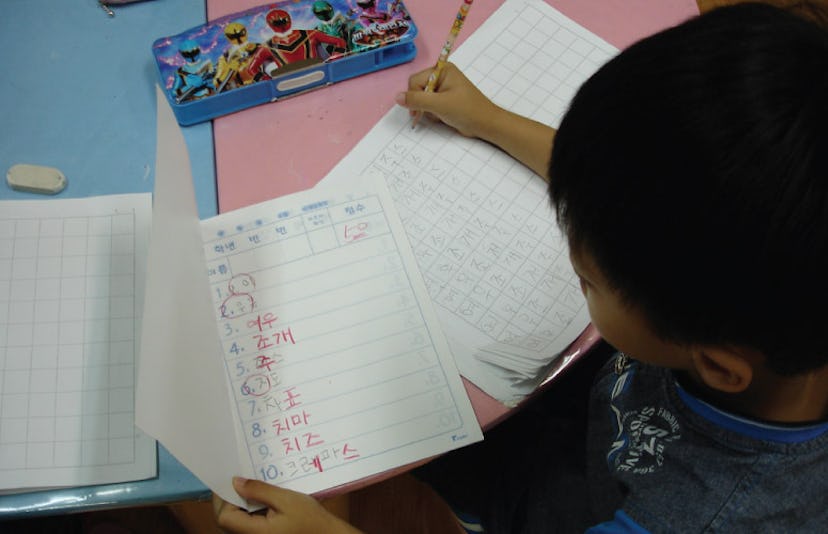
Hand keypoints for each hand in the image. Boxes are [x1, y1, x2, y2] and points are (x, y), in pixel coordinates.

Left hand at [213, 477, 361, 533]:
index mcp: (255, 533)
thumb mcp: (286, 499)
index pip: (224, 517)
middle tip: (236, 479)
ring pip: (234, 524)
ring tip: (247, 487)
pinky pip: (246, 526)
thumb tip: (235, 482)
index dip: (222, 498)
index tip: (229, 479)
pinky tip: (258, 500)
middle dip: (227, 500)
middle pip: (226, 522)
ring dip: (237, 506)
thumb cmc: (310, 519)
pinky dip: (246, 513)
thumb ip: (260, 490)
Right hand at [396, 62, 555, 178]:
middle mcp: (441, 76)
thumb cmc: (466, 110)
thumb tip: (397, 97)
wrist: (485, 124)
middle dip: (421, 104)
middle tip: (429, 115)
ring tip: (440, 115)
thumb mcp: (440, 104)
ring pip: (422, 99)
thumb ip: (417, 100)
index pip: (415, 80)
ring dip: (427, 110)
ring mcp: (443, 88)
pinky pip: (429, 105)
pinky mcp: (444, 100)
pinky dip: (432, 113)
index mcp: (442, 69)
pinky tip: (442, 117)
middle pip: (417, 89)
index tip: (417, 111)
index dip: (414, 96)